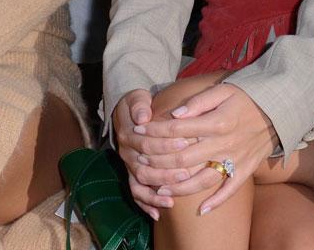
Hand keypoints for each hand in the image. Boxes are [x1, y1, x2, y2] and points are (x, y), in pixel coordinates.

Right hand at [112, 89, 176, 219]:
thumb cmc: (138, 104)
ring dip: (156, 193)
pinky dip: (146, 204)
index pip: (146, 143)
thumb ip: (139, 105)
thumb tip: (143, 117)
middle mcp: (127, 152)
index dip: (164, 144)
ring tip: (172, 201)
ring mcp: (129, 165)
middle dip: (165, 172)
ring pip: (139, 184)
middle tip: (186, 173)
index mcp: (129, 134)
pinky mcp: (132, 174)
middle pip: (143, 168)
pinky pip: (136, 193)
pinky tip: (157, 214)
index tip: (185, 143)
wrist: (128, 112)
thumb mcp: (137, 98)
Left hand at [129, 82, 279, 213]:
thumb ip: (199, 101)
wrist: (278, 108)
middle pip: (184, 159)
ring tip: (160, 190)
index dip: (155, 131)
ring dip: (179, 187)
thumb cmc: (246, 97)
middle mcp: (224, 144)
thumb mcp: (223, 89)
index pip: (178, 130)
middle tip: (141, 162)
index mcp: (217, 122)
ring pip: (203, 180)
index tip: (139, 132)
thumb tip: (176, 115)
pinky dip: (217, 202)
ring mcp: (235, 159)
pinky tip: (202, 211)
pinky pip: (230, 189)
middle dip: (158, 162)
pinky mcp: (245, 169)